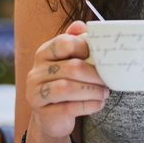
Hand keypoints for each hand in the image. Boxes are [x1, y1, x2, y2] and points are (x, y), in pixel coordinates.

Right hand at [26, 20, 109, 139]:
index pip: (64, 43)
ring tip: (104, 93)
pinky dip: (88, 105)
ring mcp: (36, 93)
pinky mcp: (43, 113)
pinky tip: (99, 104)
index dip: (85, 48)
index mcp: (44, 53)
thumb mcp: (69, 62)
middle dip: (94, 74)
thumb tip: (81, 24)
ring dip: (92, 91)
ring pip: (67, 88)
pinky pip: (68, 108)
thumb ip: (76, 43)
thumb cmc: (65, 84)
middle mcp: (36, 72)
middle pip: (71, 68)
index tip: (100, 57)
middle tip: (107, 80)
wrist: (51, 117)